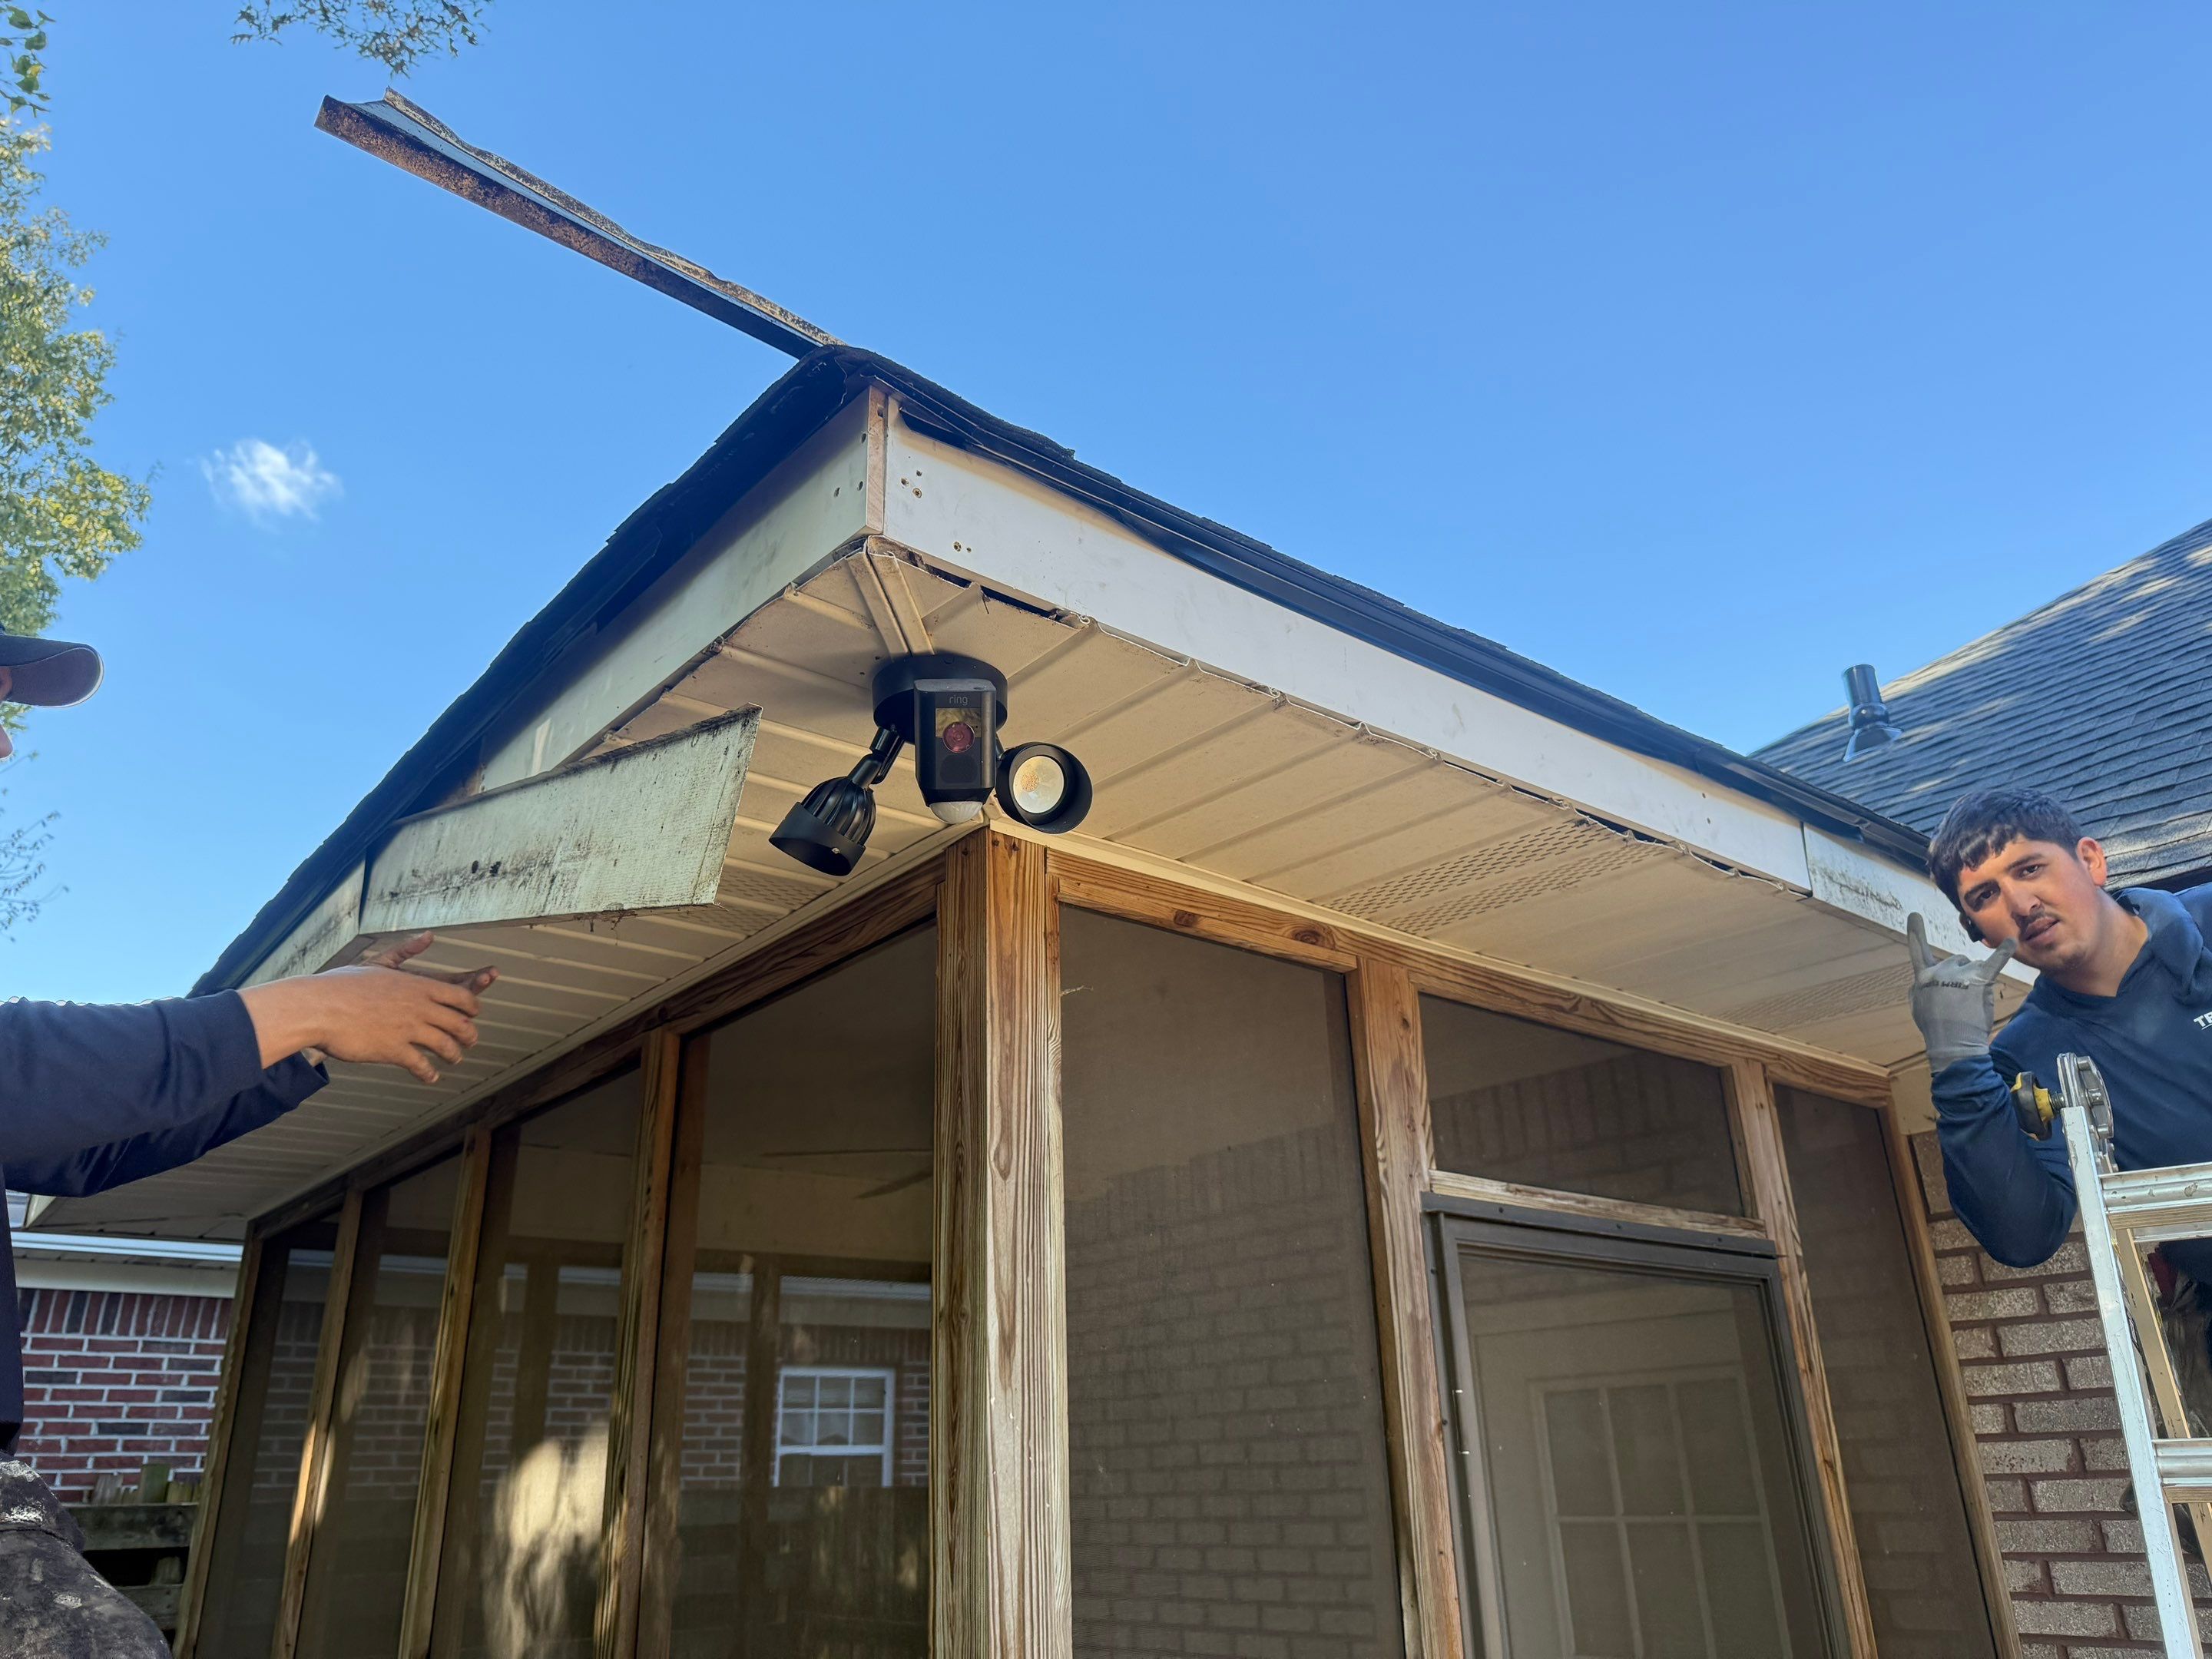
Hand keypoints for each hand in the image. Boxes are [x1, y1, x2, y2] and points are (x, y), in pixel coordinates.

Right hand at [238, 932, 498, 1083]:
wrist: (317, 1007)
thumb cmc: (342, 984)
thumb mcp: (378, 962)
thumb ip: (406, 951)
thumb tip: (429, 935)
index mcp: (417, 985)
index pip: (461, 995)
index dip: (472, 1007)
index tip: (473, 1014)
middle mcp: (419, 1007)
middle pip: (460, 1023)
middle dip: (469, 1035)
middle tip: (471, 1041)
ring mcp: (408, 1029)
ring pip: (446, 1046)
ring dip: (454, 1055)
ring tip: (454, 1059)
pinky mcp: (394, 1050)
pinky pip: (421, 1065)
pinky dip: (429, 1073)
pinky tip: (431, 1077)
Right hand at [1906, 912, 2016, 1072]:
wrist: (1953, 1043)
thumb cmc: (1935, 1029)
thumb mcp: (1917, 1007)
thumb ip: (1918, 988)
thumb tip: (1924, 980)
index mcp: (1923, 977)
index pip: (1918, 950)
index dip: (1916, 932)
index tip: (1915, 914)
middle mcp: (1940, 970)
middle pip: (1955, 960)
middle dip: (1961, 974)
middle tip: (1961, 997)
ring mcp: (1961, 974)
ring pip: (1973, 965)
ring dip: (1975, 978)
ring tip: (1973, 1001)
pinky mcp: (1980, 980)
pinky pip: (1994, 962)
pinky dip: (2004, 951)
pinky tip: (2011, 941)